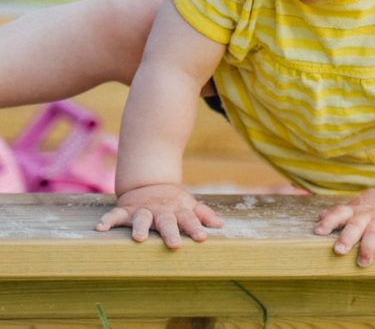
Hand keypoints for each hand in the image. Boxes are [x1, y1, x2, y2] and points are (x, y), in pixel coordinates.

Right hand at [95, 183, 222, 248]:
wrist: (148, 184)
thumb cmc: (173, 202)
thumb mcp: (189, 205)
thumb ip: (203, 214)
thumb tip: (220, 226)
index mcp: (178, 210)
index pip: (189, 219)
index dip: (196, 228)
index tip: (202, 238)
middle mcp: (160, 210)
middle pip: (167, 221)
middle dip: (170, 232)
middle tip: (175, 245)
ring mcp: (142, 210)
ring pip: (141, 218)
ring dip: (140, 227)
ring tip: (138, 238)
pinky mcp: (125, 210)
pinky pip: (114, 215)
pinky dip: (107, 220)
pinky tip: (100, 228)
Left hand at [314, 187, 374, 265]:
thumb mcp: (358, 205)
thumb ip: (341, 213)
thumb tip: (319, 217)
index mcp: (356, 210)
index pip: (340, 212)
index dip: (329, 221)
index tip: (319, 231)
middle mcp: (369, 214)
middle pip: (356, 224)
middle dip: (347, 237)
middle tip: (339, 251)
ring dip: (368, 247)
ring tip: (363, 263)